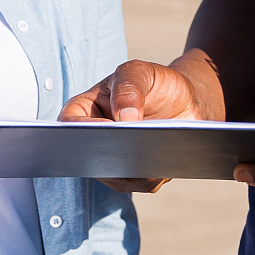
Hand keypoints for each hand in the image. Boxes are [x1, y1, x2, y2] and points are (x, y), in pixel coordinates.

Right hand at [60, 58, 218, 192]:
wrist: (184, 100)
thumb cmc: (154, 83)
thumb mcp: (139, 72)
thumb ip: (129, 87)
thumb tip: (125, 118)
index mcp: (85, 111)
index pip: (69, 124)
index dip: (82, 131)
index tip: (107, 129)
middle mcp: (95, 141)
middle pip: (92, 157)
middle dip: (111, 154)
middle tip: (130, 148)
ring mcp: (114, 161)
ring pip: (118, 175)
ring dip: (136, 167)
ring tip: (153, 154)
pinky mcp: (137, 176)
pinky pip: (142, 182)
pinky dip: (154, 174)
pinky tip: (166, 161)